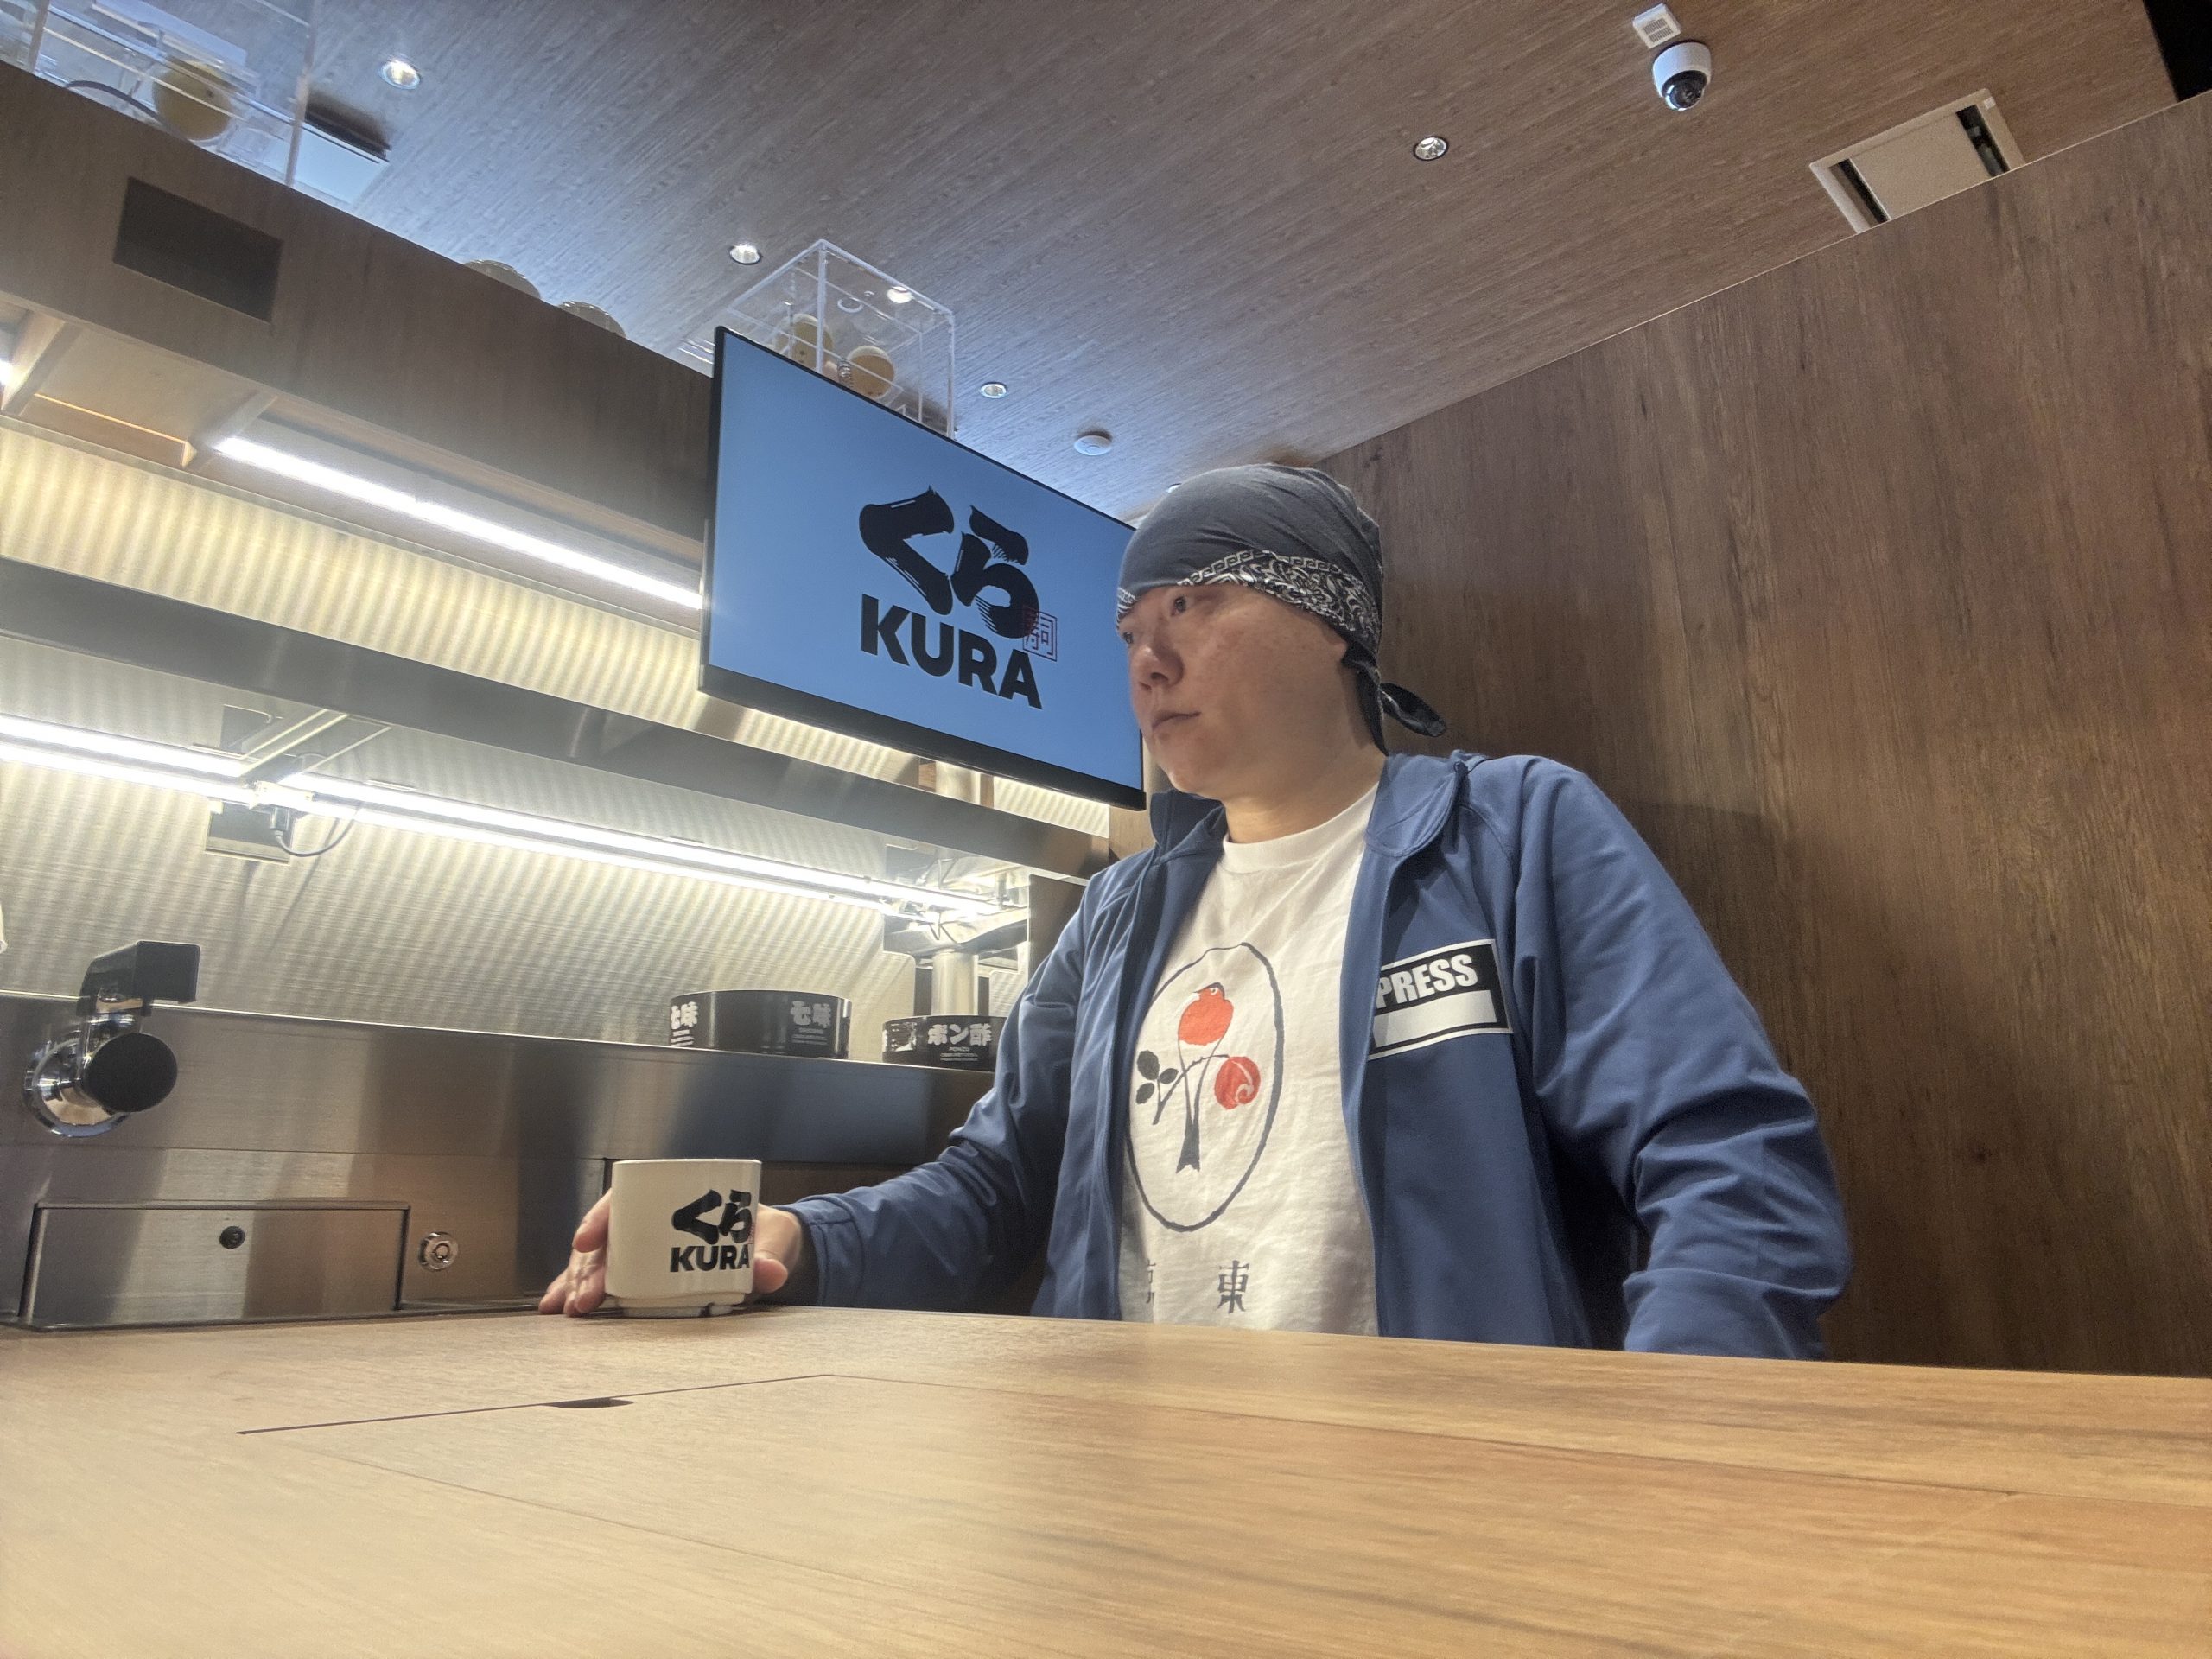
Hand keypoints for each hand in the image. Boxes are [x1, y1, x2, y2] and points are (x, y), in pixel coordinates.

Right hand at [538, 1191, 798, 1315]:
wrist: (767, 1247)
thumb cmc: (762, 1231)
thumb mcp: (773, 1237)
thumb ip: (771, 1254)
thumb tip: (769, 1272)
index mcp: (676, 1196)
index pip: (628, 1198)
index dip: (602, 1217)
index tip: (586, 1240)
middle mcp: (652, 1219)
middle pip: (608, 1237)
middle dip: (589, 1266)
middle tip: (585, 1298)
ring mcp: (642, 1246)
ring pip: (597, 1258)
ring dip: (578, 1282)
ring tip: (568, 1309)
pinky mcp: (640, 1271)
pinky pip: (602, 1277)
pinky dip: (577, 1290)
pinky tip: (556, 1308)